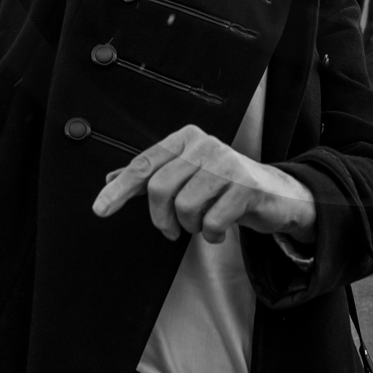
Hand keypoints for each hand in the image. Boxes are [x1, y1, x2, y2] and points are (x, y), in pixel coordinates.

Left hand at [93, 124, 315, 245]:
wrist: (272, 193)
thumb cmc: (223, 184)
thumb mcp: (186, 175)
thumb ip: (151, 176)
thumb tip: (110, 180)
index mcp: (186, 138)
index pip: (145, 163)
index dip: (120, 188)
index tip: (100, 208)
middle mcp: (205, 145)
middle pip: (159, 189)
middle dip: (161, 218)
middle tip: (170, 229)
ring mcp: (226, 163)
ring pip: (184, 207)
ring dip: (191, 226)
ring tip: (204, 220)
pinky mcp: (245, 186)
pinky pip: (211, 222)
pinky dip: (212, 234)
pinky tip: (220, 228)